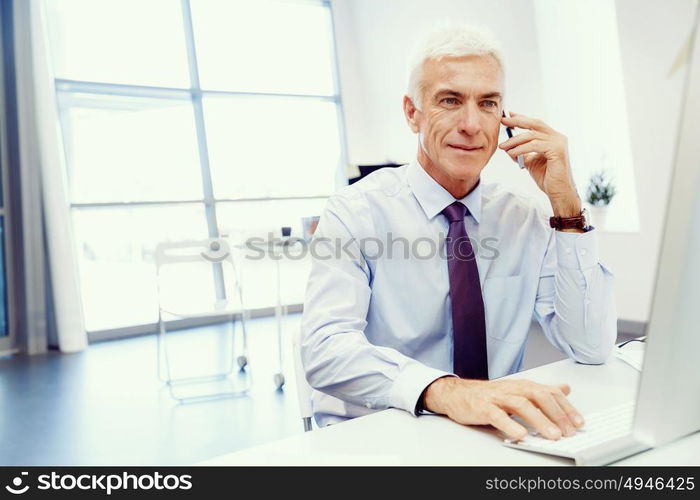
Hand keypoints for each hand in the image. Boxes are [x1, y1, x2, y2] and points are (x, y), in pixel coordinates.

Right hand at [423, 377, 583, 439]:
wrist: (458, 394)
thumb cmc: (489, 395)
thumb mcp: (518, 390)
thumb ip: (542, 391)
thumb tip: (565, 388)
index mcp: (523, 386)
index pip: (550, 393)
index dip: (566, 407)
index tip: (578, 422)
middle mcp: (513, 389)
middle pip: (539, 396)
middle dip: (556, 414)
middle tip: (568, 431)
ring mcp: (498, 398)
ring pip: (521, 405)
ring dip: (539, 420)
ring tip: (551, 435)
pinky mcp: (483, 408)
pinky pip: (498, 416)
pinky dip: (510, 425)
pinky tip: (520, 434)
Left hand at [499, 112, 580, 217]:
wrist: (558, 192)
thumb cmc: (547, 178)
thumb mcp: (530, 162)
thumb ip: (522, 153)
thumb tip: (507, 147)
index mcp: (553, 138)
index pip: (535, 124)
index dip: (522, 118)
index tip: (508, 115)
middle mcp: (558, 137)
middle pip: (534, 124)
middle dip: (517, 121)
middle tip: (503, 121)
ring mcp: (559, 142)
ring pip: (532, 135)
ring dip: (514, 140)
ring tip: (503, 146)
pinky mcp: (557, 150)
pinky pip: (534, 145)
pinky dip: (521, 149)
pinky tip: (511, 153)